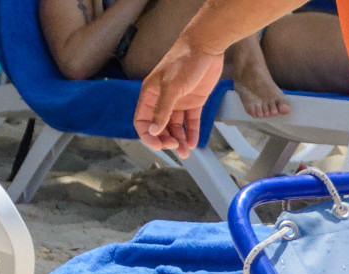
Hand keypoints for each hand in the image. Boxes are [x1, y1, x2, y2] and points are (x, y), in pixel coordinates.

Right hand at [134, 39, 223, 157]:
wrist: (205, 47)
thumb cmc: (184, 62)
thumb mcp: (171, 87)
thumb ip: (162, 110)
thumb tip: (152, 131)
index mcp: (150, 94)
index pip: (142, 121)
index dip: (148, 135)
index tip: (159, 146)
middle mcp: (162, 99)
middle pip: (159, 127)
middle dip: (166, 140)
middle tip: (176, 148)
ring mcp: (179, 101)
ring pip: (175, 126)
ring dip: (180, 140)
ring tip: (187, 152)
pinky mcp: (194, 101)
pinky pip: (190, 121)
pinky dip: (192, 132)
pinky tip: (194, 143)